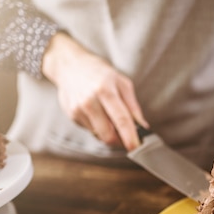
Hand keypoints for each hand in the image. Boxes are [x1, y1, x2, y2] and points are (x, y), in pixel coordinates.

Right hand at [41, 32, 147, 150]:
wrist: (70, 65)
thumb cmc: (100, 74)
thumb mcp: (122, 83)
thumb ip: (133, 106)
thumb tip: (143, 127)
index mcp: (105, 90)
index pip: (121, 120)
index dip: (130, 137)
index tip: (137, 148)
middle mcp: (89, 101)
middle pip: (108, 134)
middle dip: (120, 141)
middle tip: (128, 138)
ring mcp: (78, 109)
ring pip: (99, 135)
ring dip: (109, 133)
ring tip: (111, 118)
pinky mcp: (71, 115)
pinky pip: (90, 129)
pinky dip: (98, 127)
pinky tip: (97, 113)